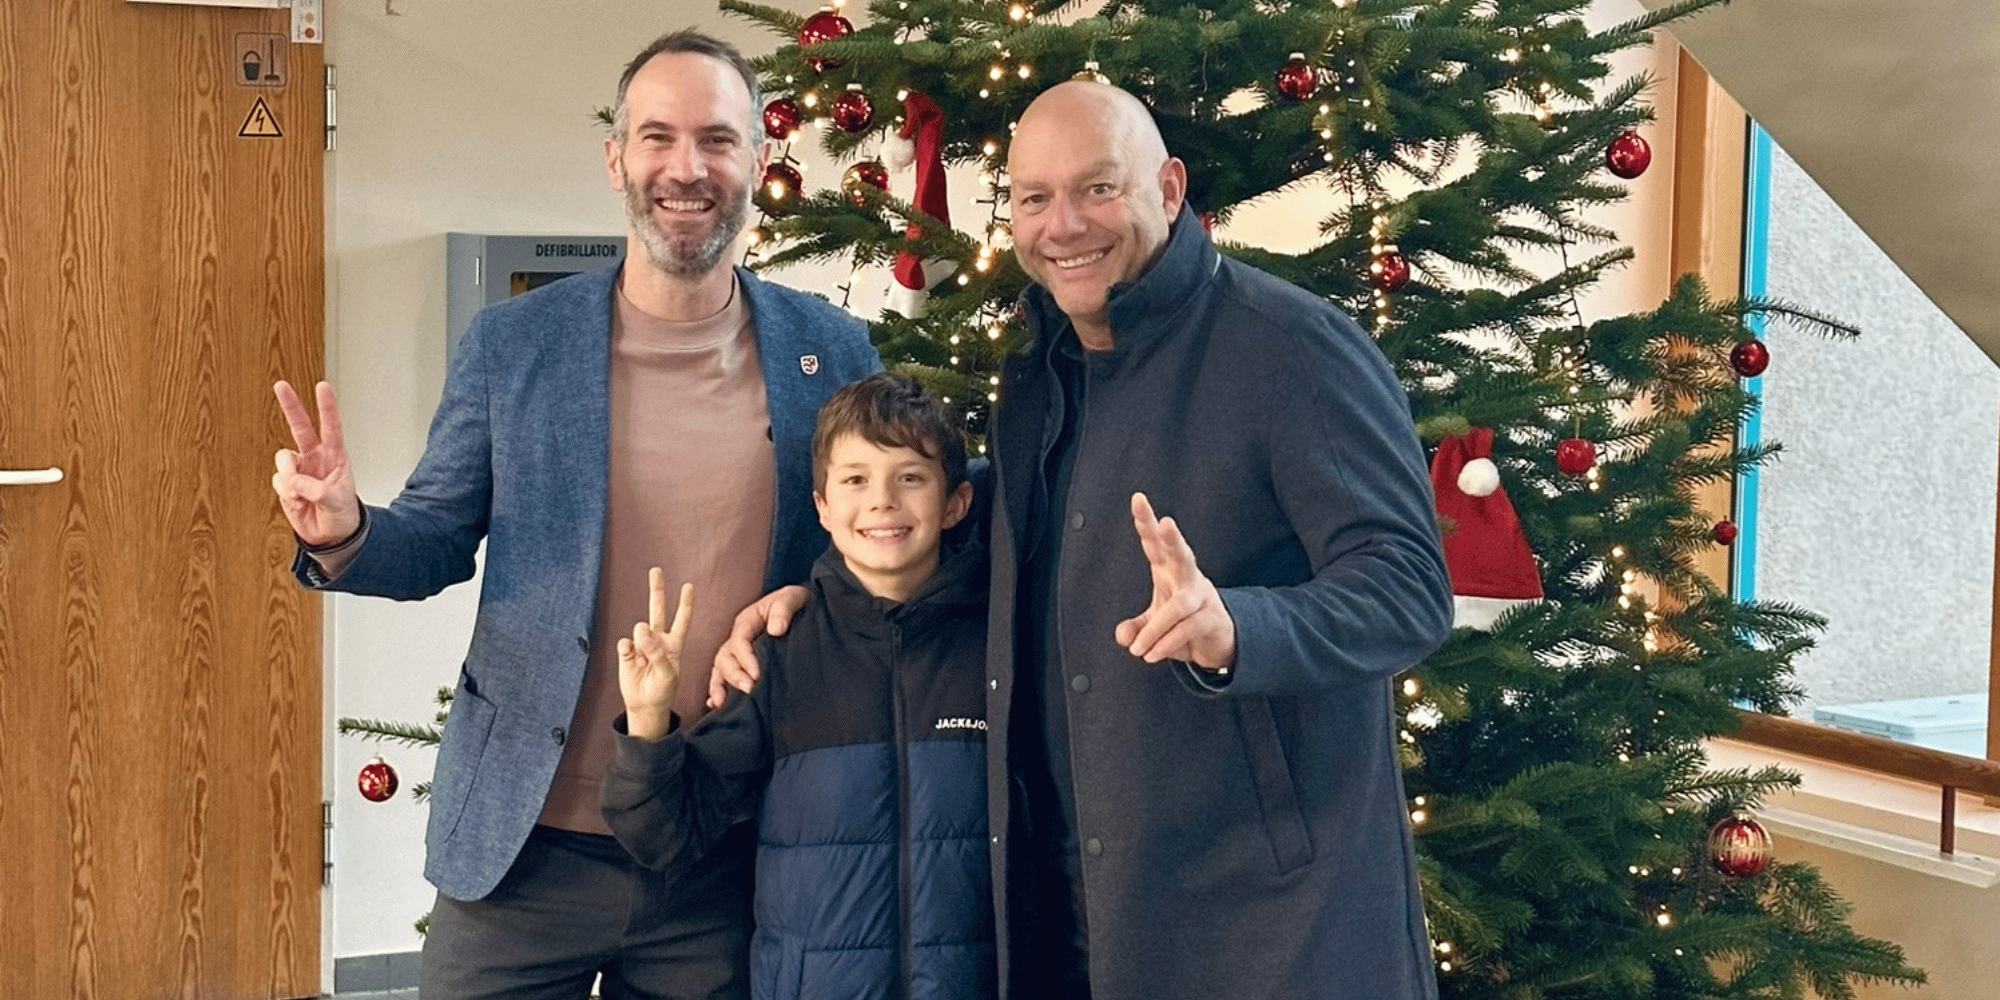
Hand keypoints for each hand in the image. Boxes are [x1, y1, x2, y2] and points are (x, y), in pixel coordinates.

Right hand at [271, 380, 361, 546]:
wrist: (330, 536)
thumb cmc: (342, 515)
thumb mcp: (337, 502)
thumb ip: (317, 490)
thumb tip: (294, 481)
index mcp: (336, 457)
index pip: (332, 427)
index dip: (327, 407)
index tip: (322, 386)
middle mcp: (315, 457)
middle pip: (300, 426)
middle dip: (291, 405)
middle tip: (281, 385)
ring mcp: (299, 469)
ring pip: (284, 458)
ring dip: (290, 476)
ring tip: (303, 495)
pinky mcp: (285, 483)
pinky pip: (278, 480)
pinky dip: (286, 492)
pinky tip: (298, 501)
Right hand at [618, 568, 694, 740]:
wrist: (645, 705)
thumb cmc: (662, 691)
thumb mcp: (669, 675)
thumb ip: (658, 654)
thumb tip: (643, 633)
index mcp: (674, 644)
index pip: (682, 619)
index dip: (685, 603)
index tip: (689, 585)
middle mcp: (658, 639)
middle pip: (657, 609)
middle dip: (657, 589)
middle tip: (656, 570)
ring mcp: (641, 644)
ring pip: (640, 629)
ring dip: (643, 643)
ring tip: (644, 661)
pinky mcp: (627, 650)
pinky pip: (625, 643)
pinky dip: (628, 651)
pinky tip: (632, 661)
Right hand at [708, 584, 810, 707]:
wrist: (802, 608)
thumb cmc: (794, 602)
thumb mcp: (792, 598)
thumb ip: (783, 610)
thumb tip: (776, 630)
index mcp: (747, 621)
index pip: (739, 641)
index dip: (745, 659)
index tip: (757, 675)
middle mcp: (738, 638)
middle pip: (725, 657)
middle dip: (734, 675)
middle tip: (748, 690)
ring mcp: (738, 651)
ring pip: (721, 668)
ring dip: (720, 685)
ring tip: (721, 703)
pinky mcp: (743, 663)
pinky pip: (723, 675)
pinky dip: (718, 688)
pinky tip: (716, 705)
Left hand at [1113, 492, 1237, 671]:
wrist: (1217, 641)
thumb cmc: (1180, 622)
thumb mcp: (1151, 625)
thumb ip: (1135, 629)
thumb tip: (1124, 637)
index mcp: (1168, 568)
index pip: (1155, 543)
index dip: (1146, 523)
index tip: (1137, 499)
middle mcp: (1187, 576)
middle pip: (1181, 554)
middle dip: (1172, 540)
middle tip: (1166, 523)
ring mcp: (1202, 596)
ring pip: (1179, 606)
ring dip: (1156, 629)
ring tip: (1137, 651)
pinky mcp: (1210, 618)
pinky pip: (1186, 629)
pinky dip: (1165, 644)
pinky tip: (1150, 655)